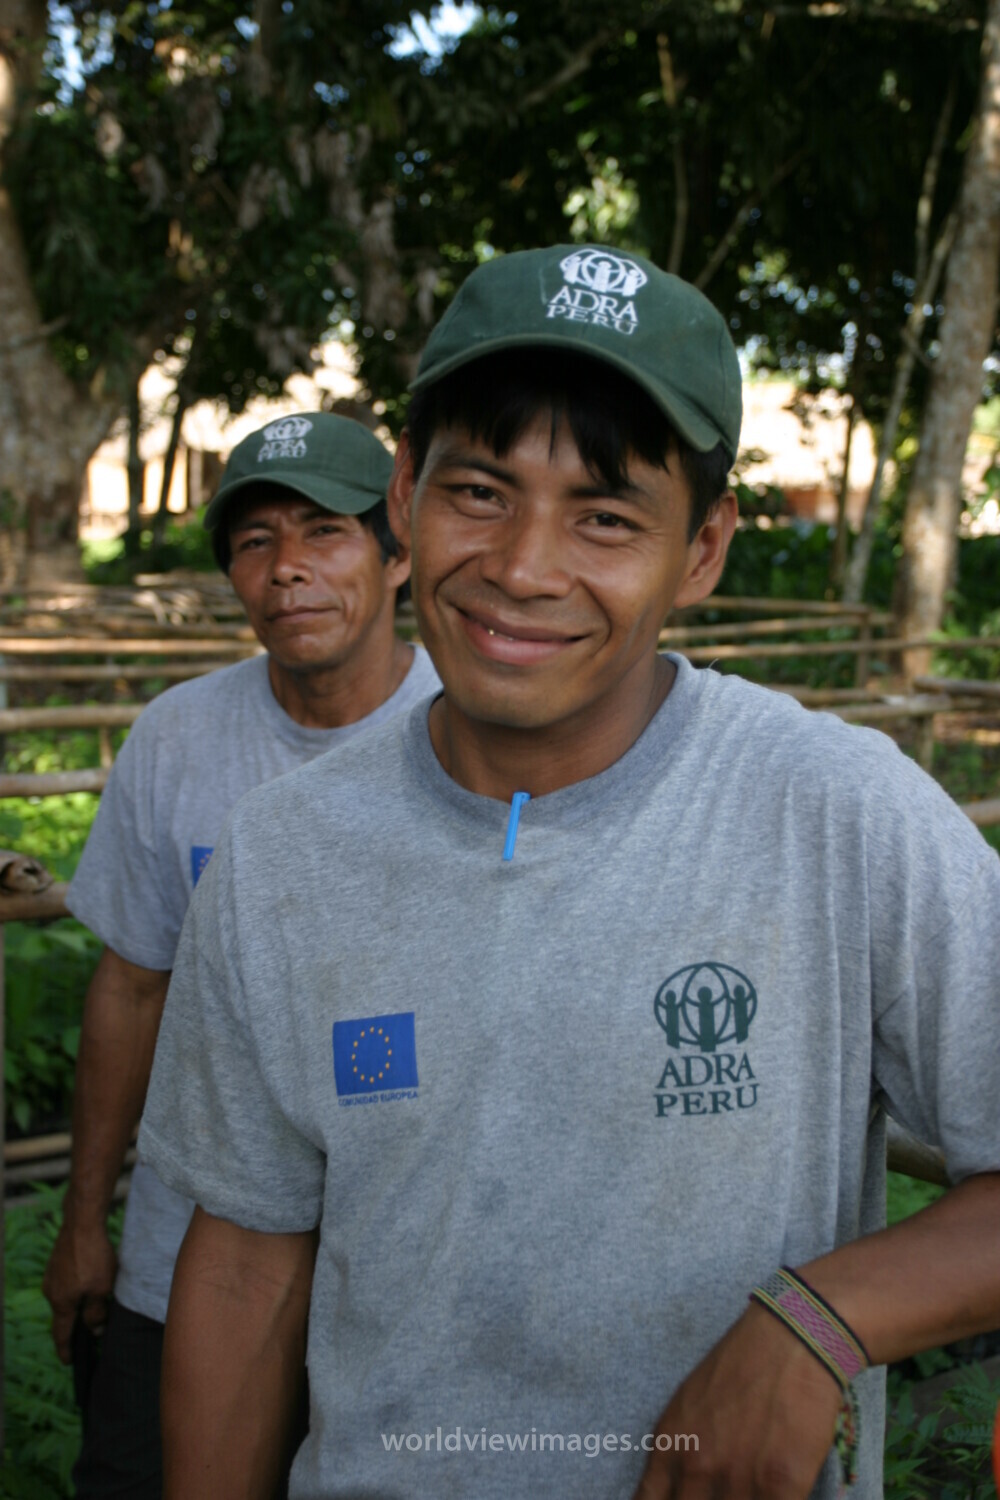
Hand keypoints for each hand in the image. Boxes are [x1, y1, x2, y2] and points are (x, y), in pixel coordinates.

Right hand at [43, 1217, 117, 1363]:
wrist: (81, 1222)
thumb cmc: (93, 1256)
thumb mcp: (101, 1289)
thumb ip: (96, 1313)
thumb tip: (94, 1330)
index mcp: (61, 1303)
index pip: (62, 1334)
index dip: (66, 1349)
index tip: (68, 1362)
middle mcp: (51, 1292)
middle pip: (64, 1315)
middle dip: (75, 1325)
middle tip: (89, 1334)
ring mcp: (52, 1276)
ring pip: (66, 1297)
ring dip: (78, 1303)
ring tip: (95, 1304)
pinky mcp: (56, 1263)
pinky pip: (67, 1283)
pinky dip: (77, 1288)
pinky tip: (90, 1282)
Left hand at [632, 1302, 842, 1498]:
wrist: (790, 1339)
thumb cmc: (741, 1365)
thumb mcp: (688, 1405)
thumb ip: (679, 1452)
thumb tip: (678, 1488)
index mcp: (670, 1446)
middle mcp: (696, 1467)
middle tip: (718, 1492)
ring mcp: (738, 1480)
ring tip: (748, 1487)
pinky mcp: (781, 1487)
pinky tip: (778, 1493)